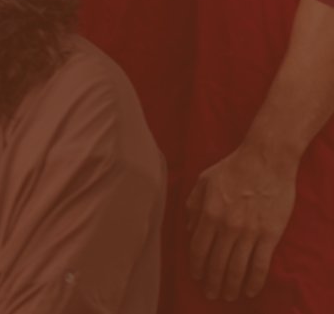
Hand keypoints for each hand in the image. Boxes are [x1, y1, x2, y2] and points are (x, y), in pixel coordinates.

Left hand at [187, 140, 299, 299]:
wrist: (266, 160)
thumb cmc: (232, 168)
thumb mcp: (203, 181)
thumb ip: (192, 206)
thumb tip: (188, 230)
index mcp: (208, 213)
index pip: (198, 249)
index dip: (196, 266)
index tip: (196, 277)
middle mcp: (226, 226)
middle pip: (216, 263)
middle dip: (211, 282)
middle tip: (210, 294)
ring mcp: (249, 232)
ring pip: (236, 268)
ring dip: (230, 286)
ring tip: (227, 296)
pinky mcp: (269, 234)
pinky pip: (260, 264)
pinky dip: (254, 281)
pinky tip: (249, 291)